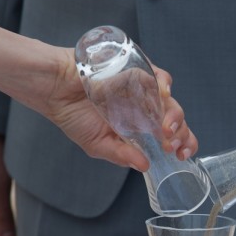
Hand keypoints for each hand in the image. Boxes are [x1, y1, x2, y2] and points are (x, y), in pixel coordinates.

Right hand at [37, 49, 196, 171]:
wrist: (54, 89)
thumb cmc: (73, 115)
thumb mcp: (98, 144)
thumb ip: (121, 155)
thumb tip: (145, 166)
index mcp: (140, 128)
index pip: (170, 137)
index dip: (182, 145)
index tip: (181, 155)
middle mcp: (145, 109)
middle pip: (176, 120)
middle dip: (181, 133)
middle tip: (171, 144)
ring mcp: (142, 89)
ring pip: (170, 100)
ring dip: (174, 114)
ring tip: (167, 128)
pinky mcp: (136, 69)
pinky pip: (158, 75)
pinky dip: (164, 84)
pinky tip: (162, 94)